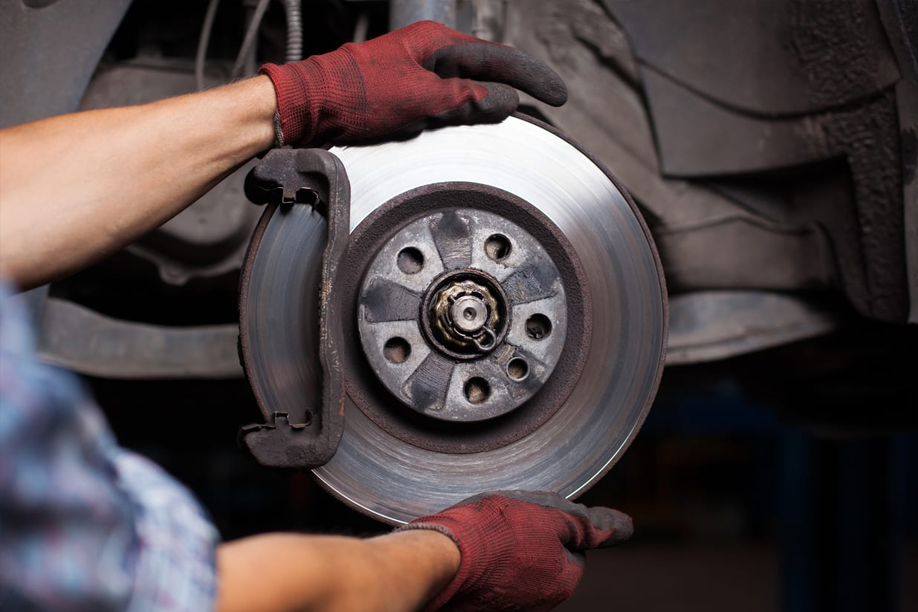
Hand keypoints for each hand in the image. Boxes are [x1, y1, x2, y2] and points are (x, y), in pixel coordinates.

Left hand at [260, 21, 566, 145]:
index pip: (497, 59)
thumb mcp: (419, 100)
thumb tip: (505, 102)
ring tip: (524, 109)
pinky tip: (477, 118)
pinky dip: (470, 108)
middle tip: (549, 99)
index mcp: (435, 43)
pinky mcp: (405, 94)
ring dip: (495, 97)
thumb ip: (464, 101)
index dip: (531, 77)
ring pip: (468, 83)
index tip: (558, 94)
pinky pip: (449, 98)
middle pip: (487, 67)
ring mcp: (416, 72)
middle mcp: (428, 53)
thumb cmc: (353, 97)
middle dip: (520, 83)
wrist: (308, 109)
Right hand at [400, 491, 632, 611]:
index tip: (530, 515)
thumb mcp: (547, 515)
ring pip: (517, 567)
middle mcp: (541, 602)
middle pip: (545, 558)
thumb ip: (586, 523)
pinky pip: (493, 578)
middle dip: (530, 538)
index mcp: (563, 579)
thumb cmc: (492, 532)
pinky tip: (472, 549)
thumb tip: (625, 527)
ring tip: (484, 534)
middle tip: (504, 521)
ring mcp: (511, 606)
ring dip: (506, 549)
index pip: (573, 546)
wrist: (439, 559)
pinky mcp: (484, 606)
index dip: (552, 524)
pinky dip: (486, 563)